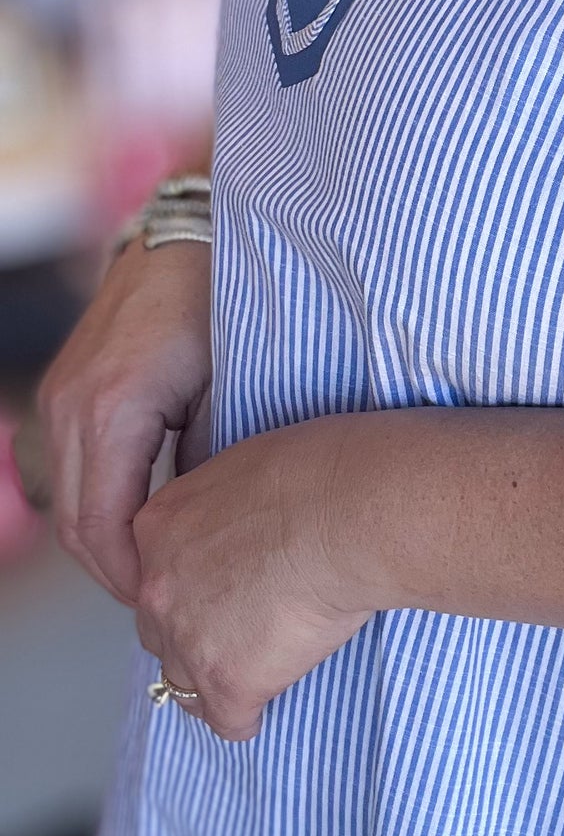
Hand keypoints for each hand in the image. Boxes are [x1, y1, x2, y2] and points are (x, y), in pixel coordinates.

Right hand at [36, 241, 213, 605]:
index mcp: (113, 409)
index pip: (103, 526)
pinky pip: (69, 466)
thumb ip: (209, 459)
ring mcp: (60, 396)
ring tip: (155, 566)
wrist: (191, 235)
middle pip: (75, 524)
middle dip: (115, 570)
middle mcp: (70, 406)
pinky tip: (140, 518)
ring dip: (102, 539)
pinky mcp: (65, 387)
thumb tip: (200, 521)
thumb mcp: (230, 386)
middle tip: (164, 599)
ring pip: (66, 499)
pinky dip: (97, 501)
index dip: (131, 575)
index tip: (167, 600)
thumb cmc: (222, 301)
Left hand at [132, 415, 372, 742]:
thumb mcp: (247, 464)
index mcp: (158, 526)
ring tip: (261, 664)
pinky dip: (251, 714)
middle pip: (161, 630)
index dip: (194, 580)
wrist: (352, 512)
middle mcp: (158, 587)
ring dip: (218, 675)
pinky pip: (230, 721)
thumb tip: (240, 523)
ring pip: (184, 682)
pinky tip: (274, 695)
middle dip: (198, 630)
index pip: (155, 572)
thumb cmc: (321, 472)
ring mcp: (189, 639)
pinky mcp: (229, 683)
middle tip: (247, 620)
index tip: (228, 582)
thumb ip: (221, 505)